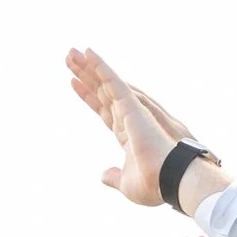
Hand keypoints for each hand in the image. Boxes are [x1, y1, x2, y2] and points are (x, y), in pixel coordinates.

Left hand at [65, 48, 217, 209]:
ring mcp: (130, 109)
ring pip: (105, 82)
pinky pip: (113, 81)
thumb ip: (114, 177)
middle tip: (69, 57)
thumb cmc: (151, 184)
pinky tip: (88, 54)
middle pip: (101, 91)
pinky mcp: (132, 105)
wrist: (167, 181)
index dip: (89, 96)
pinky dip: (101, 67)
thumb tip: (103, 175)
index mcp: (127, 134)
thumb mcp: (125, 182)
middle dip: (85, 75)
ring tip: (72, 52)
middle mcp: (128, 118)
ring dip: (89, 66)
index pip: (103, 109)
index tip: (73, 83)